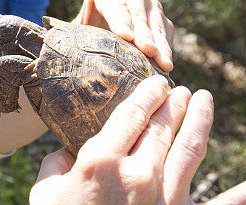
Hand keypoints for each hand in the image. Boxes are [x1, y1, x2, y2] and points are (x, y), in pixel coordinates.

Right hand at [30, 75, 214, 204]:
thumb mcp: (47, 188)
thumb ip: (59, 161)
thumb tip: (69, 148)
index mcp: (102, 162)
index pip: (132, 115)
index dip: (147, 94)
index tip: (155, 82)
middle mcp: (138, 175)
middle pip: (163, 128)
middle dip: (174, 104)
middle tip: (180, 90)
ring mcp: (164, 199)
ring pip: (189, 150)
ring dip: (199, 121)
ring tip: (203, 102)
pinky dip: (240, 195)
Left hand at [75, 0, 173, 70]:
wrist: (97, 39)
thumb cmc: (82, 32)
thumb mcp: (74, 28)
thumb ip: (66, 31)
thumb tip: (46, 41)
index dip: (119, 16)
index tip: (124, 36)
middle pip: (137, 7)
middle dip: (142, 30)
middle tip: (146, 50)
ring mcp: (149, 3)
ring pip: (156, 18)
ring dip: (159, 42)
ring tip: (162, 63)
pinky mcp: (161, 19)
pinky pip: (166, 31)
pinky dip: (167, 47)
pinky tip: (165, 65)